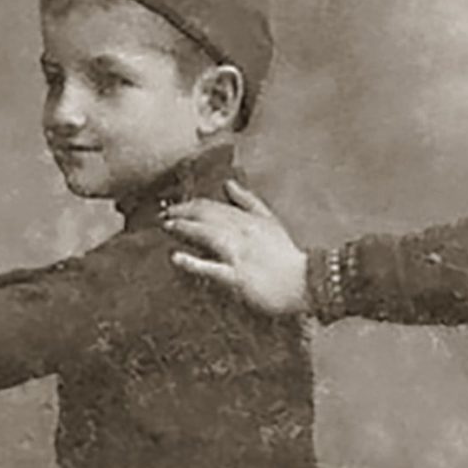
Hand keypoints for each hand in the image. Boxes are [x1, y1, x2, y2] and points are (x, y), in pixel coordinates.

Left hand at [164, 180, 309, 316]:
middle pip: (208, 216)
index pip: (214, 206)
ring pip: (209, 235)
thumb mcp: (270, 221)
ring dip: (186, 229)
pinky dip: (194, 262)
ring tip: (167, 226)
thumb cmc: (286, 256)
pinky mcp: (238, 277)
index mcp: (248, 220)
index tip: (174, 207)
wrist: (305, 283)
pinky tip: (176, 258)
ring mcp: (240, 255)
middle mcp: (243, 233)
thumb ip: (248, 201)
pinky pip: (213, 268)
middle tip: (162, 216)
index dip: (191, 205)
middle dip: (183, 213)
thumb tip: (228, 184)